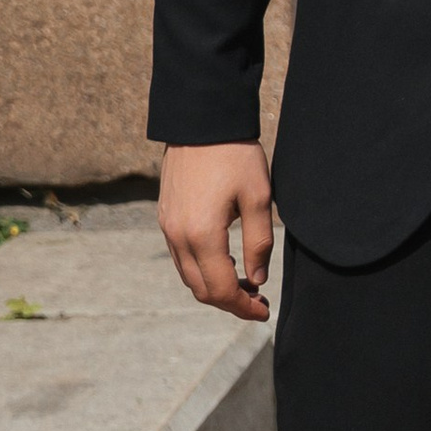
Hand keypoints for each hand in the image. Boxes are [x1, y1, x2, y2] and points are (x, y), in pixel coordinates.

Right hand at [158, 141, 274, 320]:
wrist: (201, 119)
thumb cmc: (235, 154)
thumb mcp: (259, 196)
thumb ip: (259, 242)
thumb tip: (257, 278)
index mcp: (202, 235)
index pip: (222, 290)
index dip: (244, 307)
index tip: (265, 311)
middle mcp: (178, 236)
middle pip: (201, 290)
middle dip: (230, 302)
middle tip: (258, 302)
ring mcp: (167, 227)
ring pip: (188, 276)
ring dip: (215, 287)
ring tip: (245, 284)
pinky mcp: (165, 216)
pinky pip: (181, 257)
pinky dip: (201, 269)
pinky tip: (223, 262)